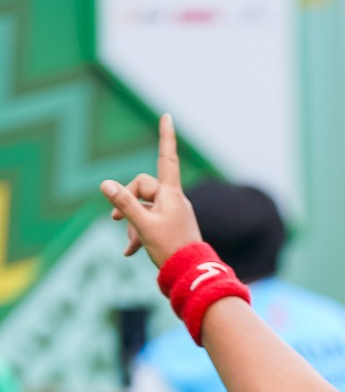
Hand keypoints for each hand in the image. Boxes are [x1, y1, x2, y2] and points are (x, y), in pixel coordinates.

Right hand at [100, 114, 200, 268]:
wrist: (191, 275)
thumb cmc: (171, 249)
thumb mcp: (143, 226)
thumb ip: (125, 204)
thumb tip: (106, 184)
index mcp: (171, 194)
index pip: (167, 158)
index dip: (166, 137)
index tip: (167, 116)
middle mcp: (174, 200)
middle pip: (143, 187)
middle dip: (127, 201)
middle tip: (114, 220)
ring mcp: (173, 213)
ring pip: (145, 208)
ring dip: (133, 224)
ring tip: (130, 245)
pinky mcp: (172, 227)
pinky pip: (151, 222)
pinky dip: (139, 234)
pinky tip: (130, 253)